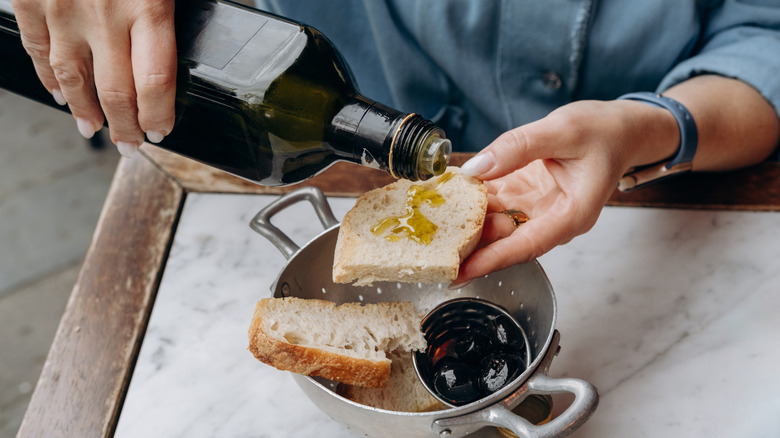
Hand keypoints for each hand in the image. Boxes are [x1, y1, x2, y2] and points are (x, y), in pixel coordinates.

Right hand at [11, 0, 176, 155]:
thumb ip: (160, 16)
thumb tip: (166, 63)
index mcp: (148, 7)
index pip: (156, 82)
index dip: (157, 116)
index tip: (159, 130)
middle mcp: (105, 14)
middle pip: (116, 92)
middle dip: (124, 127)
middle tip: (130, 144)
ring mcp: (63, 9)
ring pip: (73, 77)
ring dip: (84, 110)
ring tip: (92, 127)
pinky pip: (37, 48)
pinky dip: (48, 78)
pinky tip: (59, 93)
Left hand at [454, 100, 678, 283]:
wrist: (622, 128)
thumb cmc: (606, 132)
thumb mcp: (563, 130)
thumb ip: (518, 148)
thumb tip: (477, 167)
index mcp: (570, 216)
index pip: (524, 246)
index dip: (490, 260)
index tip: (459, 272)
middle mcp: (552, 219)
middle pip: (504, 240)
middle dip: (468, 246)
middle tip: (432, 250)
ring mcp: (537, 208)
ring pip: (495, 223)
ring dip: (465, 223)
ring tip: (430, 226)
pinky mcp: (526, 195)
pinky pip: (495, 203)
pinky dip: (472, 200)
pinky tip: (447, 196)